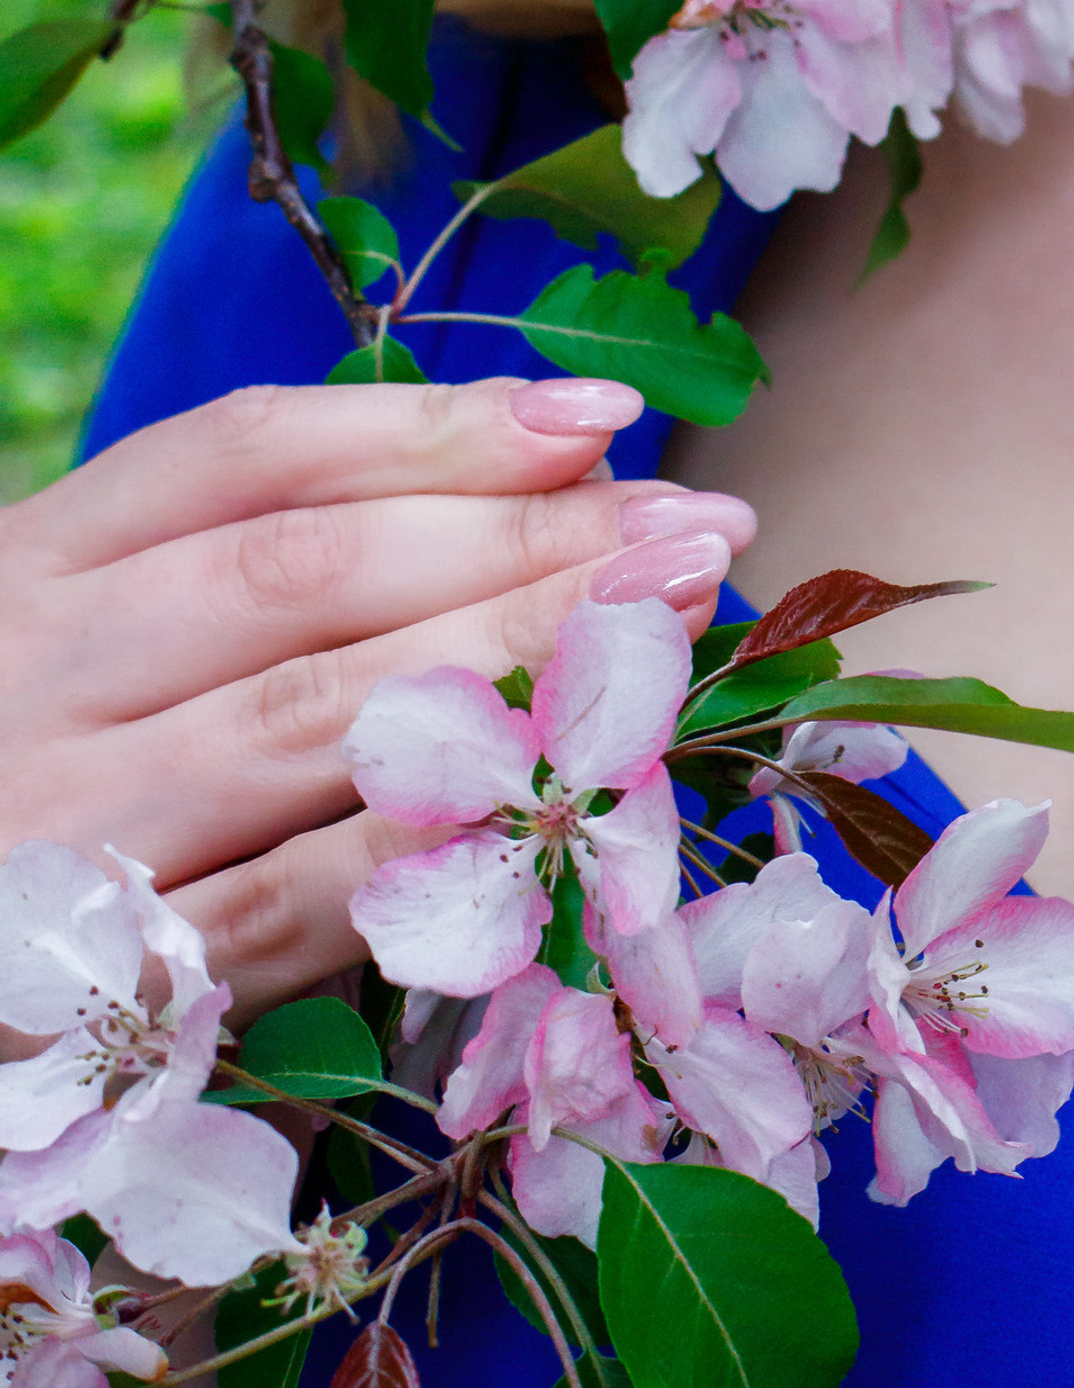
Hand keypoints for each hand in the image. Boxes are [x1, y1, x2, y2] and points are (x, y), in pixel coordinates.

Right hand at [0, 377, 755, 1023]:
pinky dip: (440, 834)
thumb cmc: (40, 775)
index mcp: (34, 562)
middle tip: (695, 524)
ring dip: (523, 654)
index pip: (253, 454)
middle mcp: (40, 667)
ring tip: (674, 616)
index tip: (604, 417)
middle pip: (312, 568)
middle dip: (527, 536)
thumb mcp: (98, 641)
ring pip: (325, 709)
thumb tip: (527, 499)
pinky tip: (570, 784)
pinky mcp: (115, 970)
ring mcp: (71, 817)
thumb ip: (248, 577)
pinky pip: (300, 892)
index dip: (440, 428)